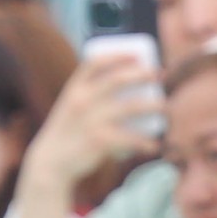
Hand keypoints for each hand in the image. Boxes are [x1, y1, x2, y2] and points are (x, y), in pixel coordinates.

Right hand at [19, 54, 162, 204]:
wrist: (51, 162)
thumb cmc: (67, 133)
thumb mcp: (70, 108)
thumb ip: (90, 97)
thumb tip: (122, 87)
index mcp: (73, 90)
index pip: (95, 63)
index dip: (117, 55)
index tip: (137, 55)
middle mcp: (82, 101)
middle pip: (118, 80)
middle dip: (144, 74)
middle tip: (160, 76)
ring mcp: (91, 120)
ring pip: (132, 107)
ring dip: (155, 106)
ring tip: (165, 108)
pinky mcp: (100, 141)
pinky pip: (131, 138)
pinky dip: (146, 143)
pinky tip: (154, 146)